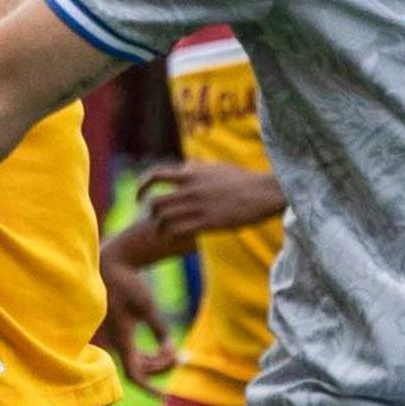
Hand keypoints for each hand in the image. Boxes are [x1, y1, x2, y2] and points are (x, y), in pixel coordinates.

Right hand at [97, 249, 180, 380]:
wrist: (112, 265)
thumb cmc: (129, 283)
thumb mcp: (149, 305)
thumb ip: (160, 329)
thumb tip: (170, 350)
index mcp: (121, 337)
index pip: (134, 373)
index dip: (149, 387)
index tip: (165, 396)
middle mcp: (114, 342)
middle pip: (139, 369)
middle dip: (161, 366)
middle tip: (183, 357)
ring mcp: (114, 339)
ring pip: (136, 362)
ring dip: (156, 361)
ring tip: (177, 351)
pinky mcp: (118, 333)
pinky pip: (133, 354)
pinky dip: (149, 355)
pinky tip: (165, 346)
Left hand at [140, 159, 286, 242]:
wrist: (265, 192)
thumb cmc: (243, 180)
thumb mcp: (217, 167)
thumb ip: (197, 168)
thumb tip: (184, 167)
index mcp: (191, 173)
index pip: (155, 176)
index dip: (141, 187)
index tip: (138, 197)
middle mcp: (191, 189)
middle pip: (155, 203)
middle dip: (150, 213)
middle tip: (153, 219)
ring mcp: (198, 206)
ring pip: (164, 219)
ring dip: (159, 227)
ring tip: (162, 231)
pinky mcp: (208, 223)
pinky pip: (178, 231)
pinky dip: (171, 236)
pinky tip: (174, 238)